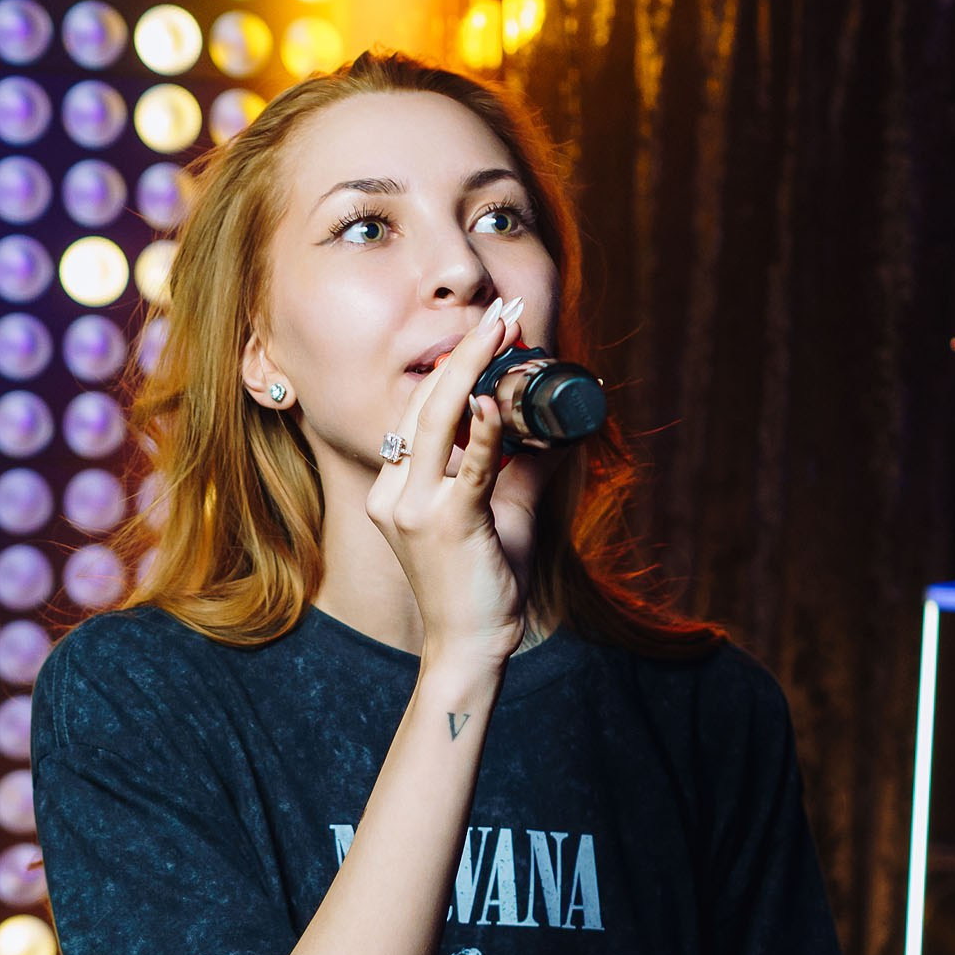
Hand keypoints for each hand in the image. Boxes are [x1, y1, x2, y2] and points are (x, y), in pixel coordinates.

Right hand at [364, 295, 547, 673]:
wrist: (472, 645)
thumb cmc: (483, 585)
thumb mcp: (504, 512)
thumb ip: (522, 467)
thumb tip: (560, 426)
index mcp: (395, 486)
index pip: (421, 410)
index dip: (457, 364)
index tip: (492, 327)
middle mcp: (394, 492)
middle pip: (424, 402)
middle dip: (466, 350)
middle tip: (502, 308)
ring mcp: (413, 509)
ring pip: (436, 420)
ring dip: (473, 367)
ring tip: (503, 327)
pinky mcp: (445, 525)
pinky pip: (467, 468)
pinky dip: (484, 431)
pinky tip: (498, 398)